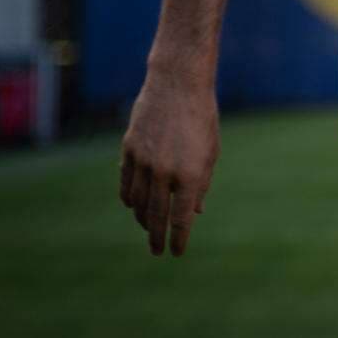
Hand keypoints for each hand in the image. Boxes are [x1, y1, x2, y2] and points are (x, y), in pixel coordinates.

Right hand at [119, 73, 219, 256]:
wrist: (177, 85)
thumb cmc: (202, 118)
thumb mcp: (210, 151)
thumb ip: (201, 183)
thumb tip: (194, 212)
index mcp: (190, 174)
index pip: (181, 218)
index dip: (179, 239)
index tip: (176, 252)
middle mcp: (164, 171)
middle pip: (157, 216)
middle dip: (157, 237)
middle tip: (157, 251)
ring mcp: (144, 161)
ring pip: (139, 203)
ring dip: (143, 220)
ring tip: (149, 229)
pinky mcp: (129, 150)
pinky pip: (126, 184)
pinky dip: (130, 199)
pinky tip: (135, 206)